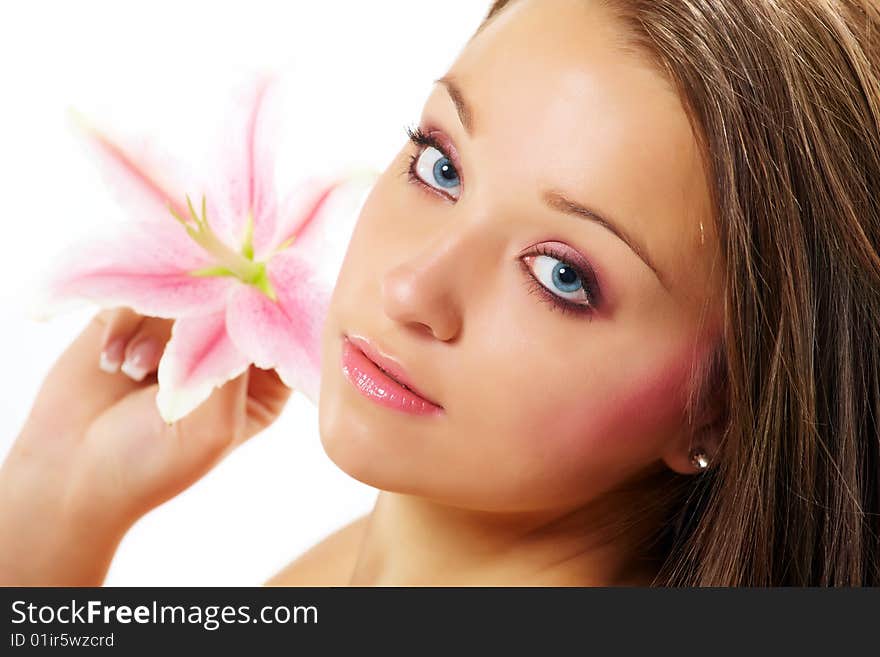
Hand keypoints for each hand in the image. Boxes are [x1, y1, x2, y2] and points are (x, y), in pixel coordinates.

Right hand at [0, 308, 292, 584]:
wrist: (69, 473)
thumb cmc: (152, 464)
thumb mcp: (213, 425)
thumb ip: (234, 363)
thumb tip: (247, 298)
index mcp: (263, 384)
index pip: (284, 335)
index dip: (274, 314)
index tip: (247, 308)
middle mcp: (226, 350)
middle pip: (237, 302)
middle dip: (209, 313)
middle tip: (179, 336)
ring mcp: (181, 330)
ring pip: (187, 293)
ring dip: (160, 330)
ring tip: (137, 373)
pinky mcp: (135, 316)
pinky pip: (142, 293)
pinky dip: (126, 324)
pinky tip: (112, 364)